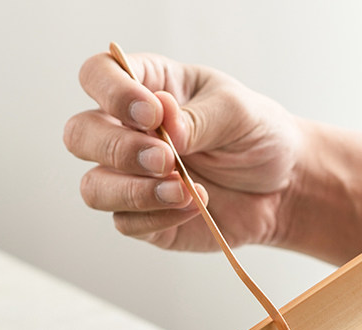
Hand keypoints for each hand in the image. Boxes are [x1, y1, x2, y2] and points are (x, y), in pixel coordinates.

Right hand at [64, 50, 301, 250]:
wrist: (281, 187)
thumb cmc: (256, 136)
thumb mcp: (238, 113)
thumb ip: (198, 117)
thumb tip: (165, 124)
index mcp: (146, 87)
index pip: (98, 75)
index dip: (112, 92)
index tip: (153, 113)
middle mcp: (127, 131)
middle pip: (80, 135)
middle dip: (118, 149)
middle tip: (166, 159)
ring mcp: (129, 178)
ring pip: (93, 188)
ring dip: (133, 191)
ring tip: (183, 189)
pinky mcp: (142, 218)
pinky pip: (126, 223)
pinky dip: (159, 216)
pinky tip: (193, 206)